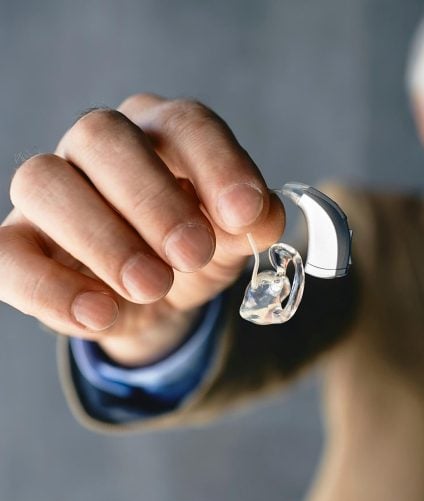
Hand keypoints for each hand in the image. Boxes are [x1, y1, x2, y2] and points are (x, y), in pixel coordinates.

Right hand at [0, 94, 284, 364]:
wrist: (160, 294)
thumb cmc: (197, 247)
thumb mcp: (236, 237)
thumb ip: (253, 223)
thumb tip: (259, 219)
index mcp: (164, 131)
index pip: (186, 123)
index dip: (217, 165)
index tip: (243, 216)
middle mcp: (100, 146)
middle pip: (102, 135)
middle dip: (152, 200)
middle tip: (191, 256)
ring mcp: (54, 189)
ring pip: (42, 181)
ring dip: (102, 239)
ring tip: (153, 288)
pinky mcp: (20, 241)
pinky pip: (6, 252)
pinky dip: (50, 288)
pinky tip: (100, 315)